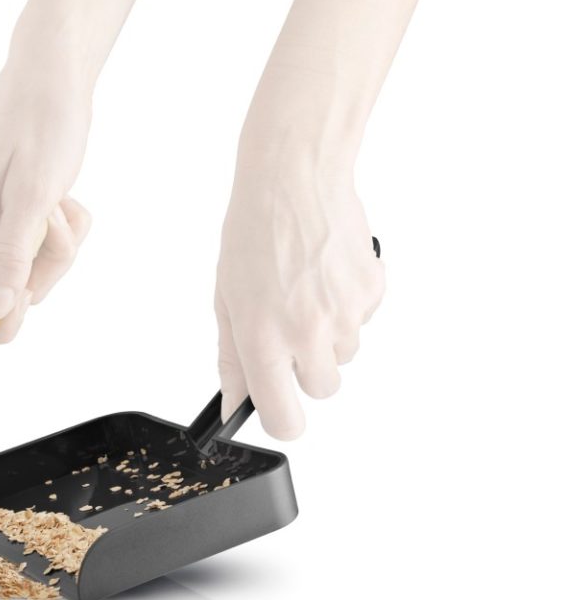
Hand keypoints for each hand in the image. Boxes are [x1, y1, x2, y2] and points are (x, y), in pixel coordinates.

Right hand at [0, 54, 91, 403]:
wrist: (47, 83)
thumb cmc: (39, 129)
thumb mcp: (35, 192)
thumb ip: (13, 254)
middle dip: (28, 286)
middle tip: (50, 231)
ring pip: (20, 283)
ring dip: (51, 255)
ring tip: (59, 205)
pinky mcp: (2, 227)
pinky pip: (35, 260)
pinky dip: (57, 240)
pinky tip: (63, 203)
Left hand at [215, 158, 383, 438]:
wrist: (293, 179)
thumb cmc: (253, 234)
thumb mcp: (226, 300)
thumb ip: (232, 359)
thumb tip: (233, 404)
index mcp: (263, 339)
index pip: (284, 418)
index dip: (282, 420)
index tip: (279, 410)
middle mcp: (307, 333)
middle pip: (322, 390)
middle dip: (306, 369)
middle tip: (288, 328)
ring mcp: (345, 313)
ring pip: (344, 354)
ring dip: (327, 334)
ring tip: (305, 290)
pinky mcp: (372, 291)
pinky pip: (363, 320)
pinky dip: (348, 306)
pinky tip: (326, 274)